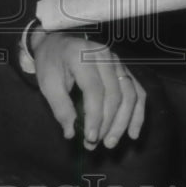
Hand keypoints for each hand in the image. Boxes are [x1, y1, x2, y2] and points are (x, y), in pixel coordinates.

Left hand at [32, 31, 145, 150]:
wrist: (57, 42)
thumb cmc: (51, 62)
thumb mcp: (47, 83)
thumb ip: (60, 107)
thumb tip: (72, 132)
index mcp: (81, 55)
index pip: (95, 90)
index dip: (95, 117)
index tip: (90, 138)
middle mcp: (103, 55)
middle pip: (114, 94)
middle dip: (107, 123)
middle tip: (95, 144)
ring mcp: (116, 60)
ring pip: (129, 94)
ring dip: (123, 122)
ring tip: (111, 142)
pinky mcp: (123, 68)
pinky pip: (136, 90)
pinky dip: (137, 113)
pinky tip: (133, 132)